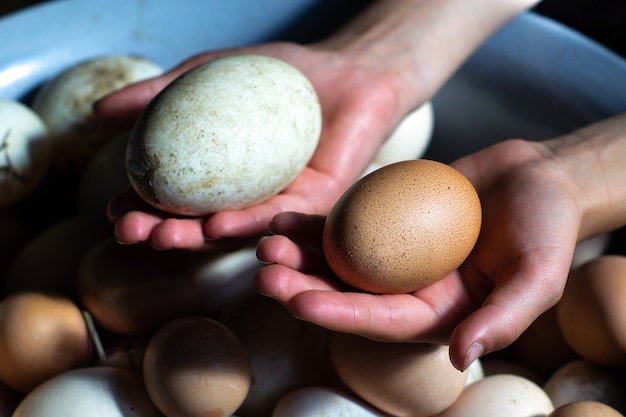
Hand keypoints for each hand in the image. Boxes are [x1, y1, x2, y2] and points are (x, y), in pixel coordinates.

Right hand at [95, 42, 408, 248]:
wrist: (344, 68)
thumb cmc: (277, 74)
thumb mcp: (208, 73)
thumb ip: (158, 93)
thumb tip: (98, 114)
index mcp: (221, 176)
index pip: (174, 199)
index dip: (142, 209)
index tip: (113, 212)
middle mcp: (248, 197)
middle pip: (199, 223)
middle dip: (162, 233)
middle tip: (132, 232)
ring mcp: (281, 202)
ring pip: (236, 228)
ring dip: (197, 238)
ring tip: (165, 236)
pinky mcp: (317, 202)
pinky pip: (282, 215)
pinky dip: (250, 221)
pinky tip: (220, 225)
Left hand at [254, 138, 582, 369]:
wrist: (538, 181)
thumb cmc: (546, 228)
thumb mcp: (539, 275)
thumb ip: (504, 318)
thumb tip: (458, 355)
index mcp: (435, 313)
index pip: (380, 322)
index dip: (339, 316)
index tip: (300, 304)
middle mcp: (405, 288)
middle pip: (345, 295)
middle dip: (302, 289)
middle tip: (266, 275)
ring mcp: (391, 255)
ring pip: (335, 261)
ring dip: (297, 256)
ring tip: (265, 243)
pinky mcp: (382, 221)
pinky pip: (342, 225)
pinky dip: (311, 223)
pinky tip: (282, 217)